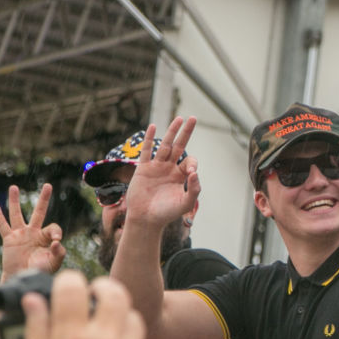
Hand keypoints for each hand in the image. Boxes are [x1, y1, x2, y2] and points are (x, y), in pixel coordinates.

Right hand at [0, 183, 65, 280]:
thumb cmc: (40, 271)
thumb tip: (57, 242)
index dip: (56, 232)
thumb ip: (59, 252)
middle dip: (44, 199)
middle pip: (39, 212)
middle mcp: (34, 233)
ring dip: (15, 201)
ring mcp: (21, 234)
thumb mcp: (54, 263)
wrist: (23, 279)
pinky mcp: (9, 239)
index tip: (56, 241)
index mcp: (46, 238)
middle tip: (48, 185)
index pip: (53, 228)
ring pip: (17, 214)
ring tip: (14, 187)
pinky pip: (3, 225)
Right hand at [23, 272, 153, 338]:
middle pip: (113, 290)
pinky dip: (126, 336)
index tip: (67, 285)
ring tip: (104, 322)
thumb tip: (32, 299)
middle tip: (94, 294)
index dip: (69, 280)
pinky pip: (138, 337)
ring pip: (130, 311)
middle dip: (102, 287)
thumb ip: (35, 332)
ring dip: (117, 310)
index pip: (73, 287)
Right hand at [123, 116, 199, 231]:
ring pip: (165, 145)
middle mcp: (169, 168)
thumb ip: (194, 189)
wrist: (146, 220)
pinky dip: (149, 139)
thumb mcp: (186, 203)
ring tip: (179, 119)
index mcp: (180, 175)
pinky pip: (146, 151)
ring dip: (171, 132)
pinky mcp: (143, 168)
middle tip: (193, 118)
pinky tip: (153, 127)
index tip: (190, 174)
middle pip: (179, 146)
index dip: (192, 163)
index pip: (190, 161)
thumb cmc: (166, 213)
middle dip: (186, 132)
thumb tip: (194, 173)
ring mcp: (156, 167)